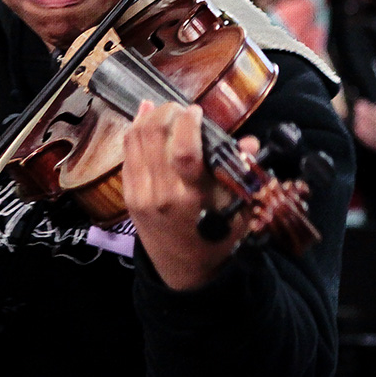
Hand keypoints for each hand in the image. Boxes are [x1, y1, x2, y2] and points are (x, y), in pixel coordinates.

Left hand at [122, 100, 249, 289]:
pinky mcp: (128, 194)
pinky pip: (127, 153)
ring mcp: (140, 194)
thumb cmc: (215, 236)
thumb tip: (249, 142)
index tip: (196, 111)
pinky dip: (135, 130)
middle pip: (152, 136)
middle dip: (166, 112)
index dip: (187, 123)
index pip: (183, 151)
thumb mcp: (236, 209)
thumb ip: (241, 173)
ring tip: (166, 110)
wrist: (182, 268)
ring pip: (135, 139)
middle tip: (180, 108)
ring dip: (149, 117)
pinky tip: (146, 117)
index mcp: (191, 198)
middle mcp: (161, 194)